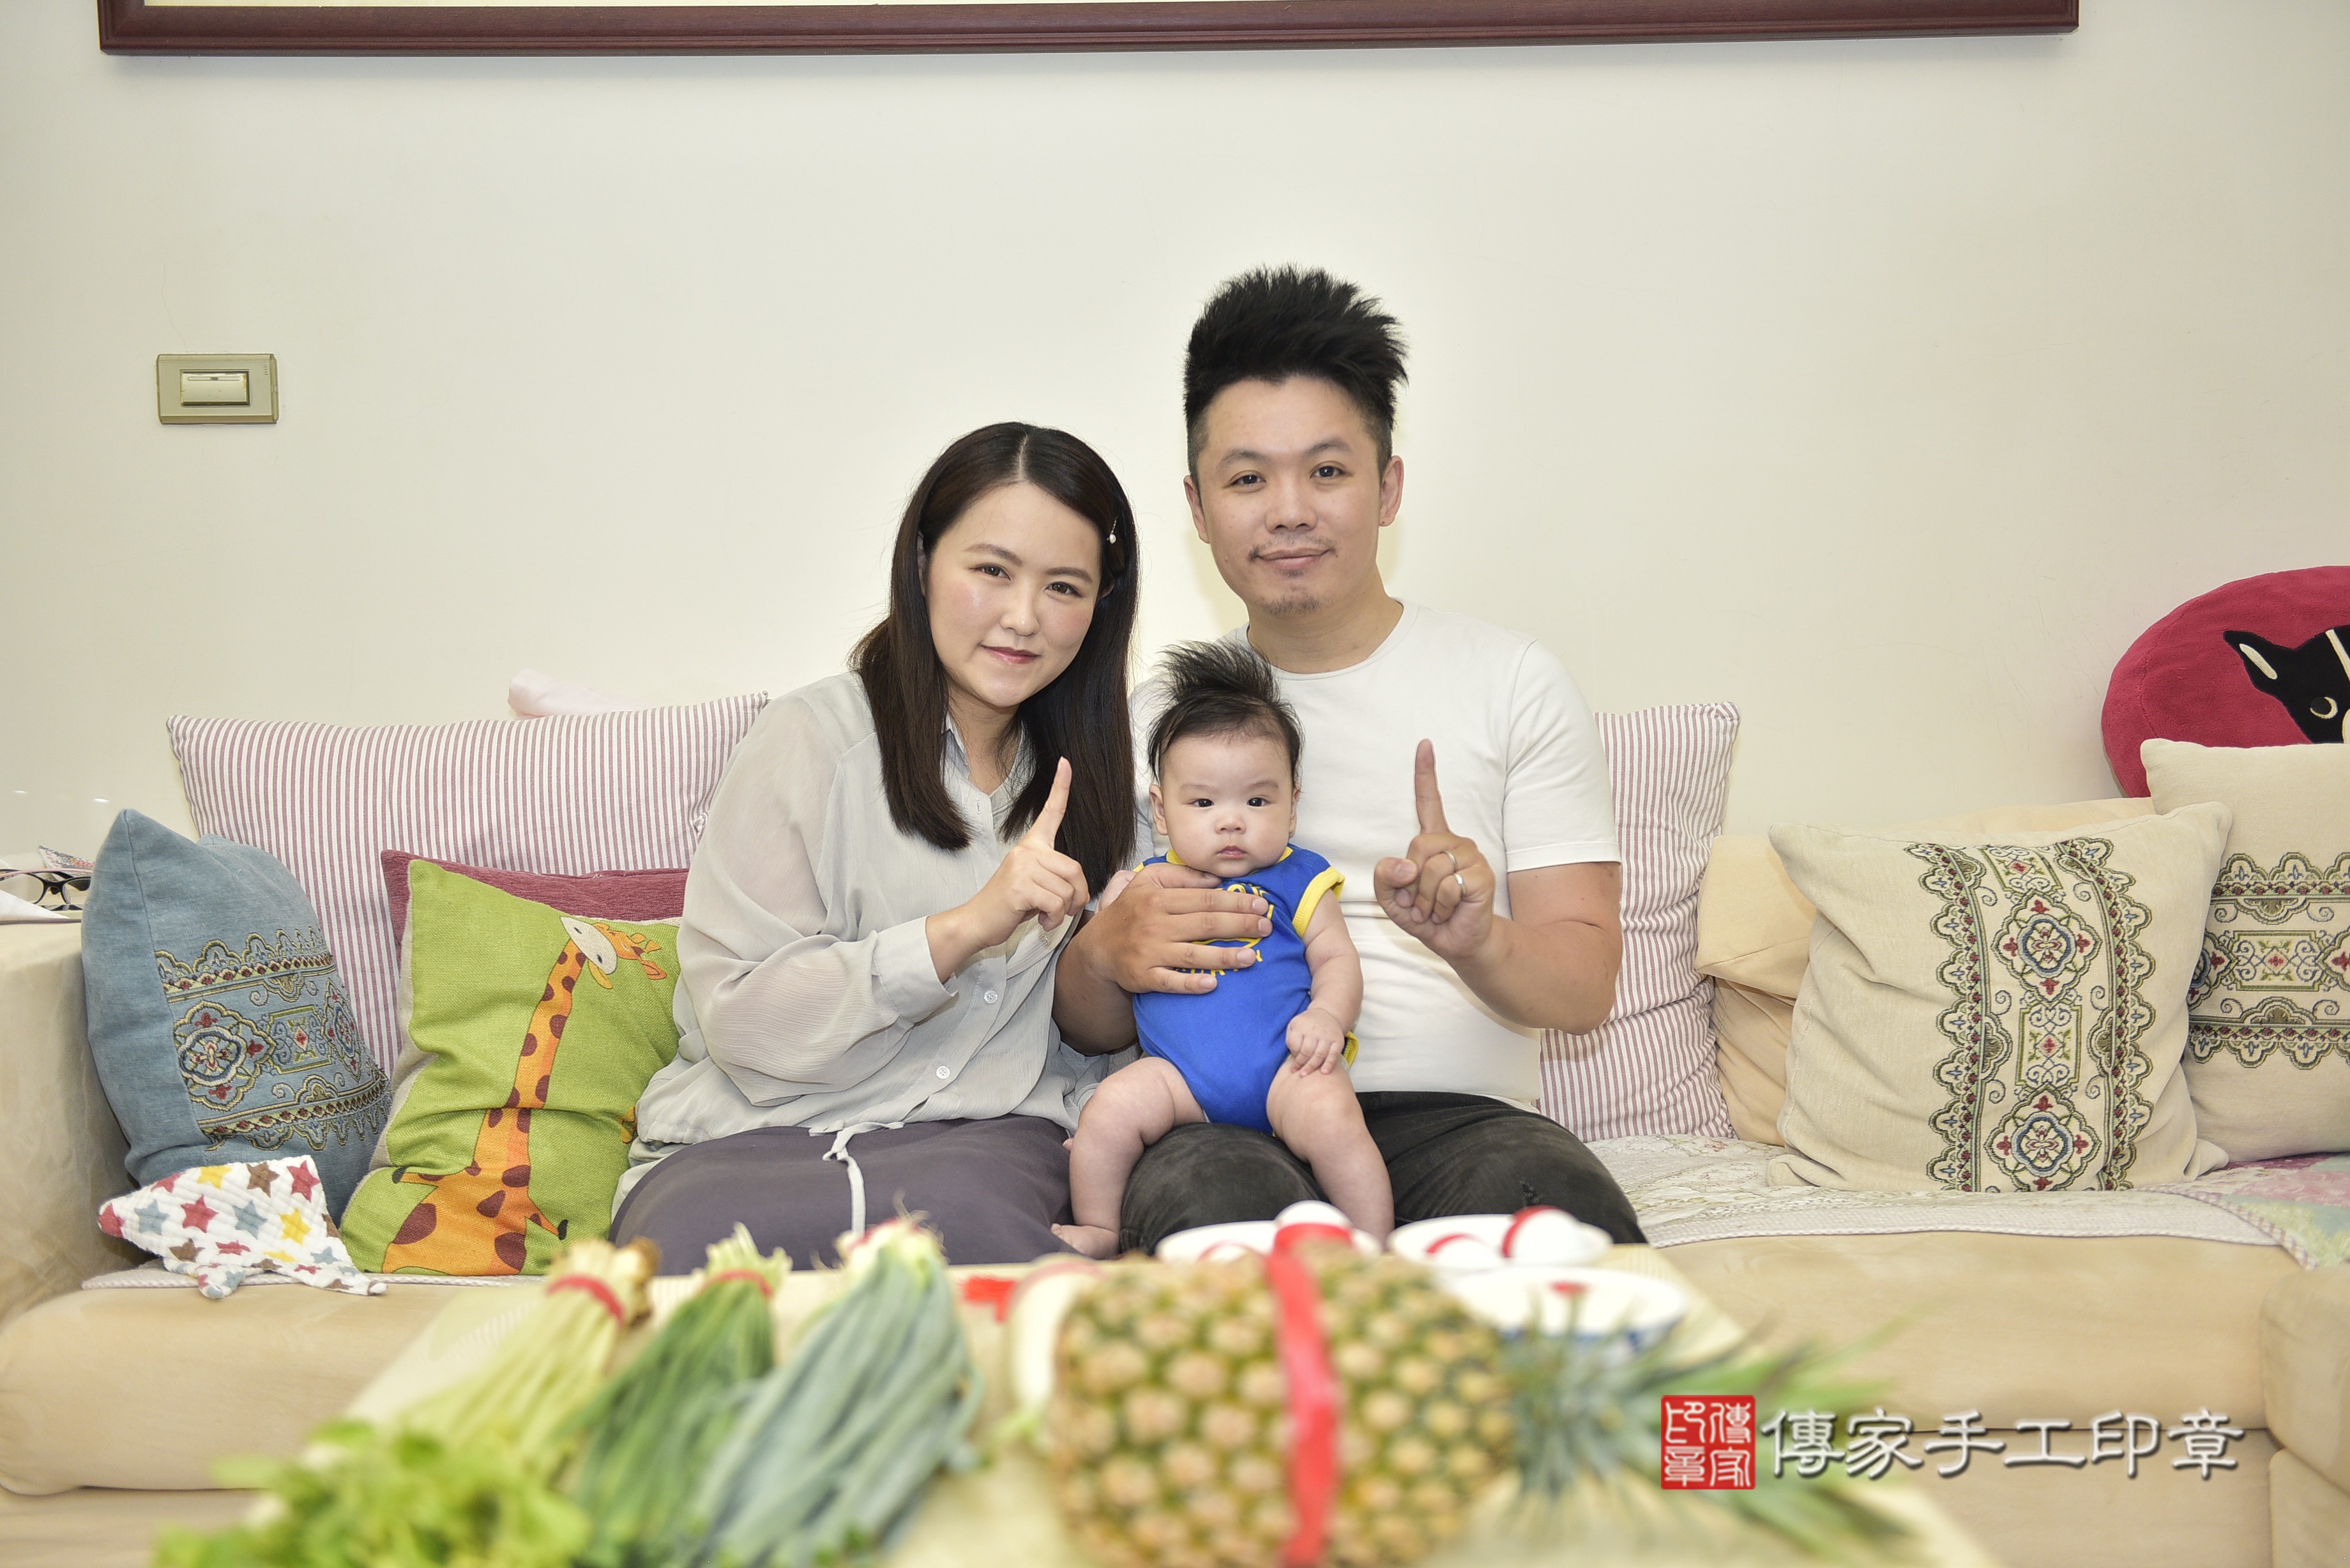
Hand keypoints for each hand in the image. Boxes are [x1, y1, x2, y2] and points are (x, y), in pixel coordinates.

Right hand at [929, 759, 1090, 977]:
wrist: (977, 921)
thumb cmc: (1009, 906)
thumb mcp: (1034, 884)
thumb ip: (1054, 877)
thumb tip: (1078, 890)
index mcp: (1031, 846)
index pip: (1051, 813)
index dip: (1061, 788)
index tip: (1067, 763)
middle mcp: (1026, 850)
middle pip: (1075, 869)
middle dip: (1075, 897)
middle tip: (1059, 910)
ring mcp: (1022, 866)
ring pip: (1067, 889)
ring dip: (1062, 911)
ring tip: (1044, 915)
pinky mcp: (1020, 886)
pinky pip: (1056, 902)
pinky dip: (1053, 919)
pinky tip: (1040, 921)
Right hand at [1081, 860, 1272, 995]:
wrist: (1098, 947)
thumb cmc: (1131, 911)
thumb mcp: (1148, 882)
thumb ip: (1182, 876)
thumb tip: (1216, 879)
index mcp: (1158, 898)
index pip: (1205, 899)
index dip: (1235, 902)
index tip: (1260, 905)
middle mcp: (1154, 923)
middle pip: (1205, 923)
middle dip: (1240, 925)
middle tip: (1267, 928)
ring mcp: (1149, 951)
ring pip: (1193, 954)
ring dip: (1224, 956)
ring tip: (1251, 957)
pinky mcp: (1143, 976)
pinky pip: (1170, 982)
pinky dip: (1191, 984)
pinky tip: (1213, 983)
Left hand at [1285, 1007, 1348, 1073]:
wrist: (1327, 1014)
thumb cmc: (1307, 1024)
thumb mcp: (1294, 1024)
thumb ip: (1291, 1038)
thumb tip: (1294, 1056)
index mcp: (1301, 1026)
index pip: (1295, 1044)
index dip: (1294, 1055)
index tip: (1294, 1061)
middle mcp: (1314, 1030)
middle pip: (1307, 1051)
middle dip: (1301, 1063)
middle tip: (1299, 1073)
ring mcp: (1327, 1036)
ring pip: (1319, 1055)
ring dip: (1312, 1066)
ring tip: (1305, 1074)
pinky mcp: (1338, 1040)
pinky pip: (1334, 1055)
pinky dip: (1329, 1064)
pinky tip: (1324, 1073)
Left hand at [1373, 740, 1495, 962]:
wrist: (1457, 943)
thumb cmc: (1426, 917)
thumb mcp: (1391, 899)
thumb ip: (1384, 878)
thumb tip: (1406, 864)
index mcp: (1434, 841)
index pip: (1429, 801)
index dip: (1426, 773)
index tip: (1425, 745)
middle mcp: (1455, 843)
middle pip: (1418, 846)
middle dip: (1410, 882)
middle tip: (1420, 902)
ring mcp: (1471, 857)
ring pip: (1431, 868)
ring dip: (1424, 898)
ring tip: (1434, 909)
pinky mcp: (1482, 876)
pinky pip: (1446, 886)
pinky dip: (1439, 906)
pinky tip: (1449, 912)